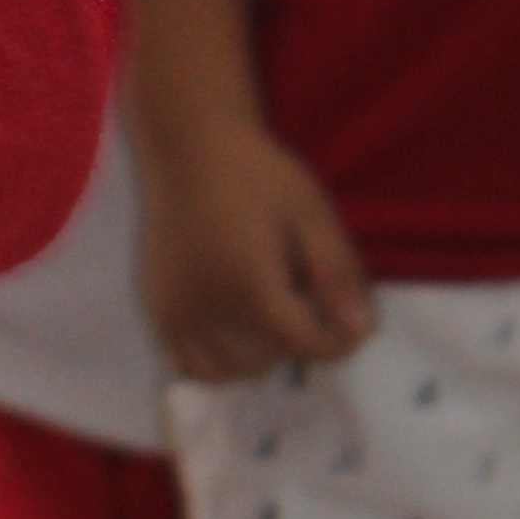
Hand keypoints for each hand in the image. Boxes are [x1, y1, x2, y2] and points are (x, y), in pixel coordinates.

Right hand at [139, 122, 373, 381]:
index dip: (338, 342)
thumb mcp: (312, 213)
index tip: (349, 321)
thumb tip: (360, 331)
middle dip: (299, 338)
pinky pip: (191, 365)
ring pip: (233, 370)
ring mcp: (176, 313)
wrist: (187, 148)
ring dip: (263, 355)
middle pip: (272, 358)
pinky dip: (220, 362)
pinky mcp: (158, 310)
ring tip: (271, 310)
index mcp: (250, 284)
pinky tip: (238, 330)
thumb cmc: (256, 174)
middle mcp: (208, 308)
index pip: (305, 345)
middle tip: (305, 296)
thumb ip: (337, 273)